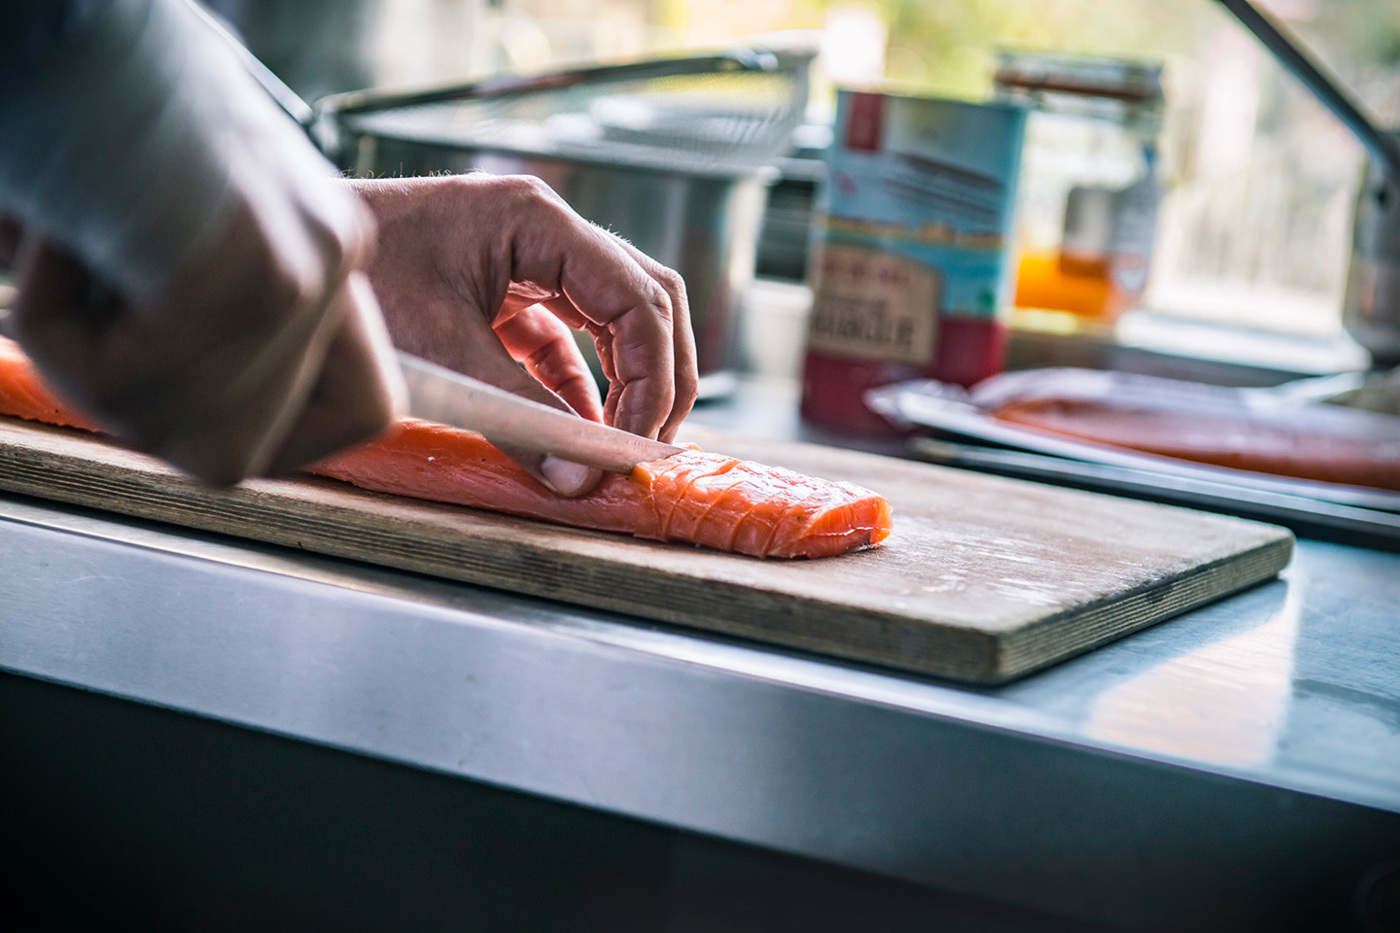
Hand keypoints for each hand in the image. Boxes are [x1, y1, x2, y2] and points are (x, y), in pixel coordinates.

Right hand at [0, 0, 401, 484]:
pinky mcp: (245, 271)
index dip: (272, 438)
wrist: (39, 15)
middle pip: (249, 451)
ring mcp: (301, 266)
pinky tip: (60, 234)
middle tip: (82, 304)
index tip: (182, 393)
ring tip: (67, 251)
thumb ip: (209, 331)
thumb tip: (205, 439)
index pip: (365, 413)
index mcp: (326, 245)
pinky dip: (55, 330)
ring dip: (84, 368)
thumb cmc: (72, 108)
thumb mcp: (162, 236)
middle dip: (136, 410)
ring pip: (182, 436)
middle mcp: (333, 255)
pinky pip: (135, 387)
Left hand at [352, 174, 697, 494]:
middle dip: (659, 378)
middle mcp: (548, 232)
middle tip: (650, 446)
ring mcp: (531, 259)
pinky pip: (570, 341)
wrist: (294, 264)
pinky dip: (583, 388)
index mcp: (539, 222)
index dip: (651, 378)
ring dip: (630, 383)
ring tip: (622, 446)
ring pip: (619, 320)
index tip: (634, 445)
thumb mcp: (445, 353)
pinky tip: (578, 433)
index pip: (639, 299)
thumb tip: (576, 477)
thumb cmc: (357, 284)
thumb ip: (520, 415)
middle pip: (648, 302)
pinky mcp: (509, 292)